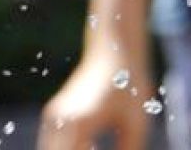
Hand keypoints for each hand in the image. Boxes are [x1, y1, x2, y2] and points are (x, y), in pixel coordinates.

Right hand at [38, 44, 155, 149]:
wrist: (115, 50)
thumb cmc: (130, 85)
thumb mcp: (137, 122)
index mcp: (80, 123)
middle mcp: (60, 121)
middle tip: (99, 149)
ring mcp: (54, 117)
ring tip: (97, 147)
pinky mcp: (54, 114)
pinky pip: (53, 143)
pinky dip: (67, 149)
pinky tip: (91, 147)